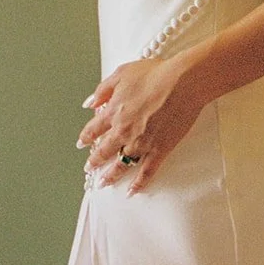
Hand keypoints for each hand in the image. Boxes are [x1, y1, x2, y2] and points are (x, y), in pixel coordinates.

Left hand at [77, 52, 202, 194]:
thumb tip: (89, 103)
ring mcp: (141, 142)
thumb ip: (103, 90)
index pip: (94, 130)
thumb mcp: (122, 73)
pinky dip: (139, 183)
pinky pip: (147, 171)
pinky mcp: (160, 149)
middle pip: (104, 151)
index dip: (86, 138)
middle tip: (89, 168)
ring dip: (111, 175)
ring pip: (122, 164)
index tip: (81, 144)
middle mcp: (123, 131)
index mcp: (113, 112)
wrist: (182, 82)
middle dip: (95, 161)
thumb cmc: (155, 74)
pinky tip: (133, 190)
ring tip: (104, 183)